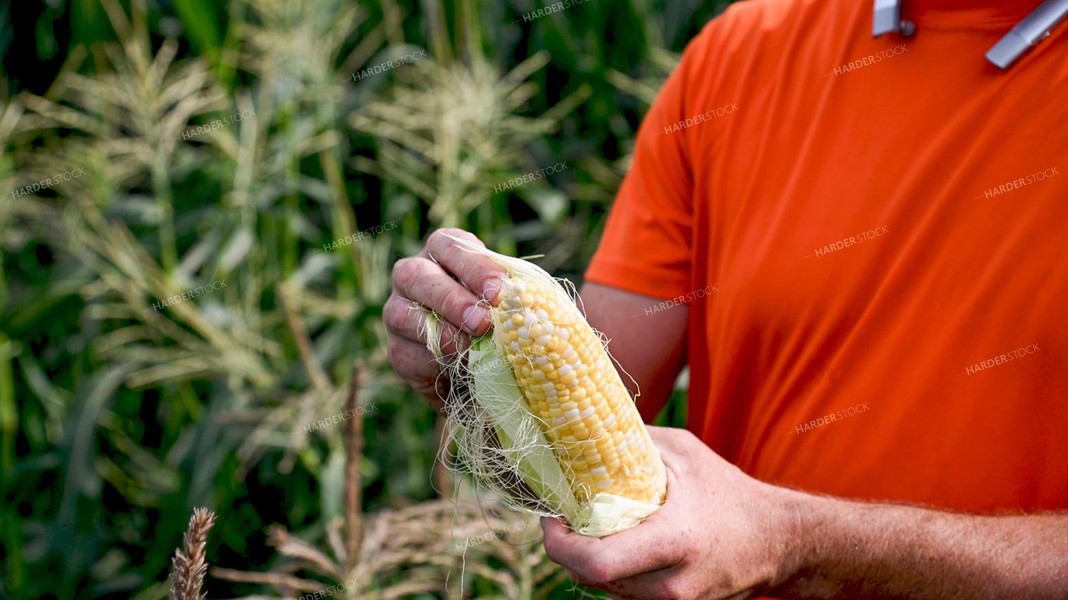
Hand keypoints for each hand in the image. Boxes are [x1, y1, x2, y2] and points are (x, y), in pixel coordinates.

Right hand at [384, 228, 507, 409]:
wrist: (483, 371)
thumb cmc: (502, 321)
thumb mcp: (509, 303)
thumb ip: (510, 297)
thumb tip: (524, 301)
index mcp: (445, 253)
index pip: (451, 245)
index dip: (475, 267)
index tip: (500, 292)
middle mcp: (413, 275)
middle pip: (416, 275)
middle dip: (451, 299)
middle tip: (481, 323)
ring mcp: (397, 311)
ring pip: (402, 314)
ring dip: (441, 332)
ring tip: (471, 350)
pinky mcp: (398, 349)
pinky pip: (405, 352)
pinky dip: (433, 362)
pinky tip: (456, 368)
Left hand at [541, 426, 791, 599]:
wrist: (778, 541)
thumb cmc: (729, 492)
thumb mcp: (683, 453)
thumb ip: (632, 441)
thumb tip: (583, 424)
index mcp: (674, 541)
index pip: (595, 563)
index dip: (560, 543)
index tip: (552, 515)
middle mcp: (673, 583)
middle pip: (591, 580)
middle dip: (566, 550)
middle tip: (561, 518)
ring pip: (604, 590)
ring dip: (585, 561)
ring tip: (585, 526)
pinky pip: (624, 593)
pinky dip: (609, 571)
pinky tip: (612, 543)